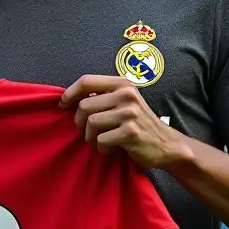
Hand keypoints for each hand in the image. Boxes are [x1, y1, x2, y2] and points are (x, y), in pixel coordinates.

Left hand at [59, 75, 189, 168]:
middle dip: (80, 122)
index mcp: (122, 84)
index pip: (86, 80)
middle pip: (84, 106)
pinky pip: (101, 140)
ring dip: (90, 137)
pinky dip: (101, 147)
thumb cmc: (138, 123)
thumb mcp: (123, 102)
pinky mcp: (130, 133)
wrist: (166, 144)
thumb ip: (102, 96)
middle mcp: (126, 95)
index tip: (63, 105)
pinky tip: (110, 148)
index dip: (69, 93)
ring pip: (90, 123)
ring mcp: (129, 114)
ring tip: (101, 140)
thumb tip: (67, 99)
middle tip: (88, 131)